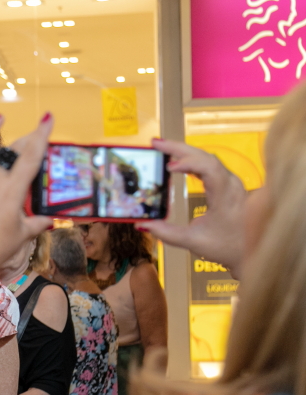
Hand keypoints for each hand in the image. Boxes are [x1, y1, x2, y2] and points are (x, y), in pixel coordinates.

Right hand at [138, 138, 245, 271]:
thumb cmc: (226, 246)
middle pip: (205, 156)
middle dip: (179, 148)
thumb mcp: (194, 241)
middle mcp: (230, 184)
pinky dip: (190, 159)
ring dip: (183, 150)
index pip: (209, 168)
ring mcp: (230, 182)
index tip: (168, 168)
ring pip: (207, 157)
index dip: (188, 163)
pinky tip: (175, 159)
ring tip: (160, 146)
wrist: (252, 251)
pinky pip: (208, 164)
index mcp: (226, 196)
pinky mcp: (226, 184)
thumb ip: (167, 233)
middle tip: (155, 143)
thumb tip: (142, 224)